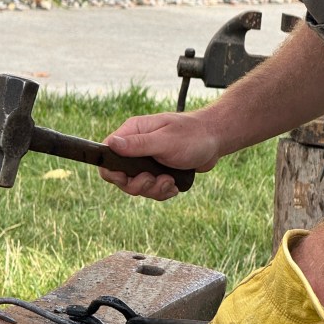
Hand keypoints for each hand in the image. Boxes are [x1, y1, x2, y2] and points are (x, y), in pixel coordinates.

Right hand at [99, 111, 221, 199]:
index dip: (112, 171)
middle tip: (153, 179)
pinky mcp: (158, 171)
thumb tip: (111, 144)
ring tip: (170, 181)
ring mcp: (147, 160)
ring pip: (138, 186)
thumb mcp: (165, 140)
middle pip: (120, 176)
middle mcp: (136, 146)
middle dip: (138, 184)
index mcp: (133, 132)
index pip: (107, 154)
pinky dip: (163, 191)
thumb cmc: (192, 135)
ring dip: (154, 189)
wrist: (216, 139)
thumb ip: (138, 144)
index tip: (126, 178)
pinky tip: (175, 184)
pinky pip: (152, 189)